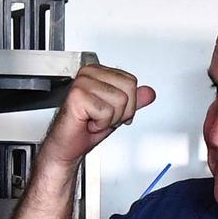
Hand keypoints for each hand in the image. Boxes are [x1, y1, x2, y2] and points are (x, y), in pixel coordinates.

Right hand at [41, 64, 155, 164]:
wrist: (68, 146)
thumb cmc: (86, 128)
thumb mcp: (117, 113)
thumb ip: (134, 101)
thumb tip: (149, 92)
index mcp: (98, 72)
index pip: (131, 81)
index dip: (127, 104)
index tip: (110, 111)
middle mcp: (89, 73)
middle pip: (128, 89)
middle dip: (120, 111)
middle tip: (102, 117)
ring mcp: (82, 83)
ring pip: (119, 100)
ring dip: (109, 119)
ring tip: (94, 120)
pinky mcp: (77, 96)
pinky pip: (106, 111)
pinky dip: (100, 124)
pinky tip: (87, 122)